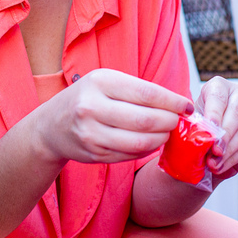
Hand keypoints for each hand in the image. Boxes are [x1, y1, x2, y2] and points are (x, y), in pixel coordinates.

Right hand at [36, 69, 192, 164]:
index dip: (172, 101)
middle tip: (179, 122)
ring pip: (140, 141)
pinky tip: (151, 143)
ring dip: (161, 139)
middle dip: (170, 122)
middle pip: (146, 120)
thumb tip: (177, 104)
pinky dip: (146, 150)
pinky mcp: (94, 154)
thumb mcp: (106, 82)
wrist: (51, 125)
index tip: (187, 106)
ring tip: (167, 133)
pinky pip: (130, 155)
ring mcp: (91, 134)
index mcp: (100, 82)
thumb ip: (138, 91)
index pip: (146, 93)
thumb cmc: (88, 98)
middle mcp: (92, 107)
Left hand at [197, 77, 237, 180]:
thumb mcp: (191, 120)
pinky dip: (236, 158)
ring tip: (215, 164)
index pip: (218, 98)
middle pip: (237, 115)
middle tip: (214, 152)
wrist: (209, 130)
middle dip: (225, 137)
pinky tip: (223, 165)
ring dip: (230, 151)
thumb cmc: (199, 122)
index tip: (210, 131)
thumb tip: (194, 139)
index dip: (214, 115)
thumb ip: (192, 127)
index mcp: (219, 86)